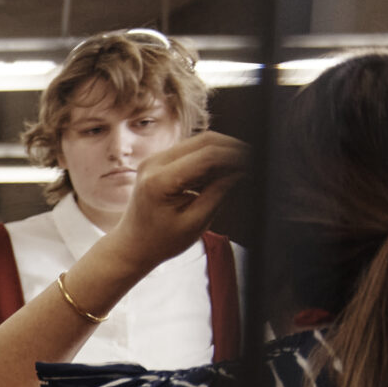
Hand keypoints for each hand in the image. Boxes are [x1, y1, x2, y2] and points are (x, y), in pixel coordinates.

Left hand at [107, 132, 247, 276]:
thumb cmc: (161, 241)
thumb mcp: (196, 221)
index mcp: (160, 181)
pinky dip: (209, 157)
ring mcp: (154, 159)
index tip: (256, 162)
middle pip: (205, 140)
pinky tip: (220, 174)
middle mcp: (154, 164)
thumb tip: (243, 168)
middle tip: (253, 161)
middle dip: (233, 148)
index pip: (208, 155)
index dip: (237, 155)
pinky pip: (191, 149)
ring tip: (238, 171)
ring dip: (222, 152)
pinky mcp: (158, 161)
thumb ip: (220, 191)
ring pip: (199, 141)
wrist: (131, 246)